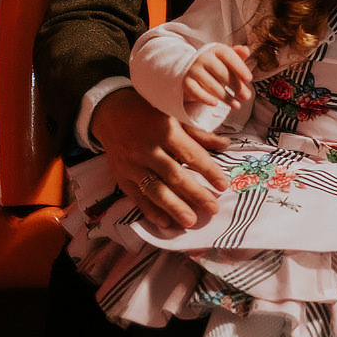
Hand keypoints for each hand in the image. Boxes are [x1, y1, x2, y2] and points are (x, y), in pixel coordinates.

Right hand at [91, 87, 230, 228]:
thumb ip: (199, 134)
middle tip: (213, 209)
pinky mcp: (121, 176)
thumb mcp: (175, 116)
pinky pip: (136, 197)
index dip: (208, 171)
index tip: (223, 186)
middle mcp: (146, 149)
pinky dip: (150, 211)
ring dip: (174, 208)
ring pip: (155, 190)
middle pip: (174, 176)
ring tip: (191, 222)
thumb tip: (225, 144)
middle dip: (195, 194)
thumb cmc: (150, 112)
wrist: (111, 113)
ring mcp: (131, 165)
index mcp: (164, 130)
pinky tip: (165, 223)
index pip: (190, 155)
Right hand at [182, 44, 252, 109]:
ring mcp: (194, 70)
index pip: (228, 56)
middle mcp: (203, 58)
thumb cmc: (217, 64)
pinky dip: (205, 98)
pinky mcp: (187, 82)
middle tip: (246, 96)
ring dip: (225, 97)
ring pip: (210, 84)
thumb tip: (246, 51)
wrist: (195, 68)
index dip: (239, 67)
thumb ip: (238, 55)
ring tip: (237, 104)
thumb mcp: (228, 58)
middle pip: (221, 72)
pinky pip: (195, 91)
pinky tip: (215, 104)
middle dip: (235, 86)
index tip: (249, 79)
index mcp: (216, 50)